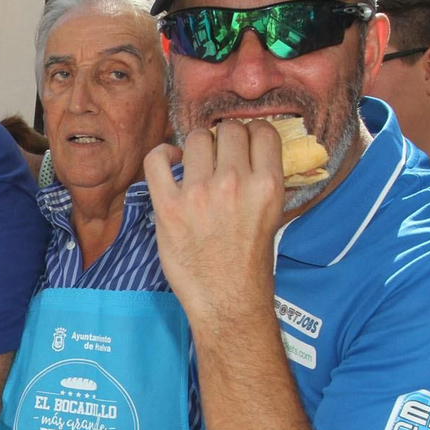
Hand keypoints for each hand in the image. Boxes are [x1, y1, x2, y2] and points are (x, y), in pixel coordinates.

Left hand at [144, 121, 284, 321]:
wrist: (227, 300)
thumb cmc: (250, 263)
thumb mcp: (273, 216)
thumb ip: (265, 181)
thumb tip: (254, 153)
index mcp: (267, 185)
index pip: (263, 131)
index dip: (253, 134)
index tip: (244, 144)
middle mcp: (235, 183)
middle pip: (229, 129)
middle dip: (225, 138)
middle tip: (219, 155)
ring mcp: (199, 193)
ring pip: (196, 139)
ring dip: (196, 146)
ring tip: (195, 162)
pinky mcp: (169, 207)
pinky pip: (156, 160)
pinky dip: (161, 155)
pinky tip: (169, 163)